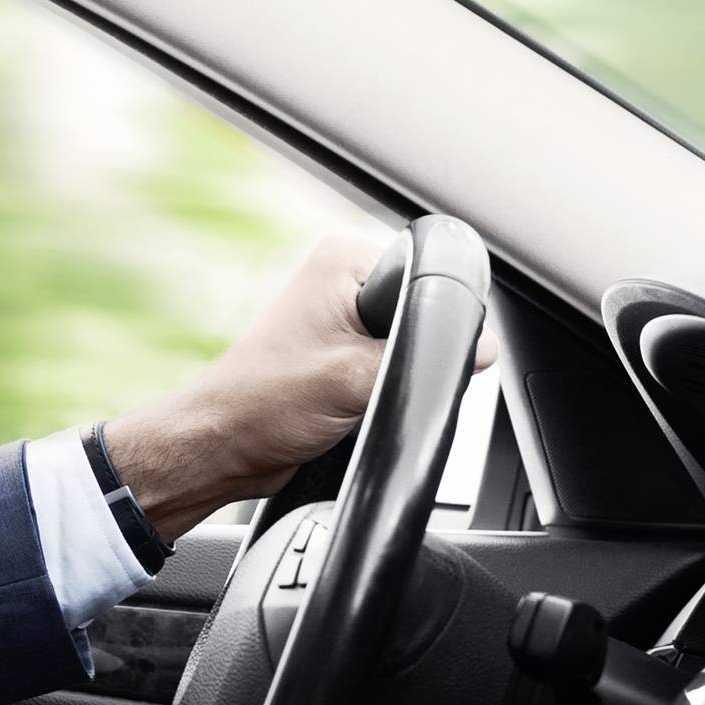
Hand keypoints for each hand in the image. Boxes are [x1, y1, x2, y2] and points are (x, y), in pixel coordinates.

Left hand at [99, 234, 496, 540]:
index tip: (409, 354)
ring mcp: (343, 316)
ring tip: (357, 395)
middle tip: (372, 381)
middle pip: (423, 312)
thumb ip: (423, 358)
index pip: (426, 273)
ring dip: (396, 376)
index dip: (435, 318)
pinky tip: (361, 406)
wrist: (225, 445)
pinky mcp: (343, 353)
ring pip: (410, 345)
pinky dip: (386, 389)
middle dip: (413, 353)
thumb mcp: (357, 378)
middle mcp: (342, 279)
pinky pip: (391, 366)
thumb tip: (480, 350)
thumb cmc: (263, 402)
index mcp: (344, 259)